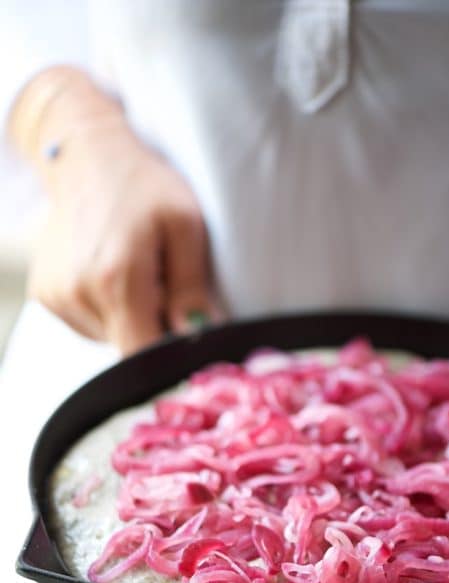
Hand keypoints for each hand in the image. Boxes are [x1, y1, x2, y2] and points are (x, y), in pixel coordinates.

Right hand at [10, 67, 219, 354]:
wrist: (86, 156)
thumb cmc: (144, 186)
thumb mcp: (185, 225)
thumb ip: (191, 287)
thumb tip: (197, 335)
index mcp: (116, 278)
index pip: (141, 353)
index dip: (168, 352)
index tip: (183, 330)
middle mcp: (79, 292)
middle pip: (127, 347)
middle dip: (153, 328)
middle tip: (163, 285)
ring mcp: (57, 295)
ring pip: (109, 337)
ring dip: (131, 317)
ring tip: (137, 272)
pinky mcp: (46, 294)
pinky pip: (89, 324)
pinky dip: (108, 309)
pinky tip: (112, 274)